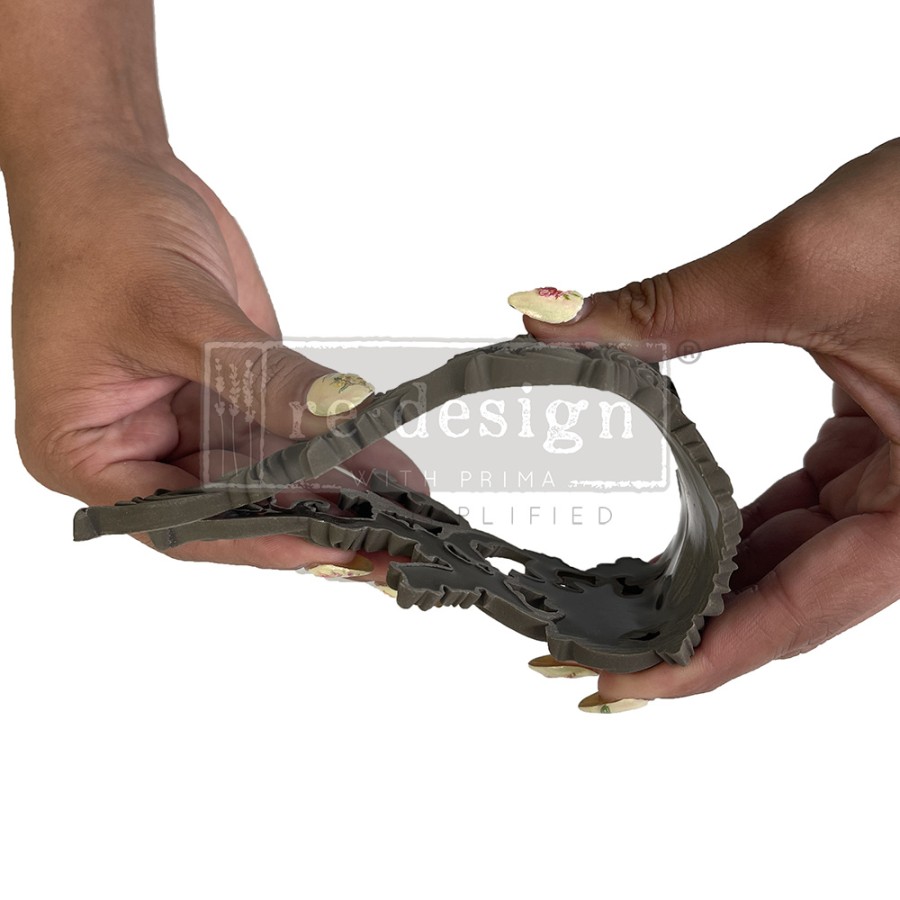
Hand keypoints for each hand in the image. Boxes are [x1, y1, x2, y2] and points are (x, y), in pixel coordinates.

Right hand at [10, 147, 424, 572]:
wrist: (112, 172)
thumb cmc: (97, 229)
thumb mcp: (177, 308)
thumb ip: (258, 374)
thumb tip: (334, 415)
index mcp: (86, 449)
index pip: (174, 519)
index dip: (251, 537)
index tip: (320, 542)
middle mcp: (140, 449)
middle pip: (230, 508)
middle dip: (307, 519)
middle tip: (379, 540)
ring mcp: (190, 425)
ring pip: (270, 477)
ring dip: (333, 489)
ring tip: (399, 508)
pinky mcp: (231, 396)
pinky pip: (288, 432)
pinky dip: (334, 446)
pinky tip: (384, 461)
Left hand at [511, 138, 899, 703]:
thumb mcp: (804, 266)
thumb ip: (668, 309)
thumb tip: (550, 318)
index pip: (793, 618)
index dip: (694, 663)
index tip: (608, 687)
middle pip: (787, 602)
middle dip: (684, 628)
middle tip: (582, 646)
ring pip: (796, 559)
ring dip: (709, 580)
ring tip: (617, 603)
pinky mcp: (893, 447)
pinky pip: (810, 507)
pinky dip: (742, 524)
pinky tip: (683, 534)